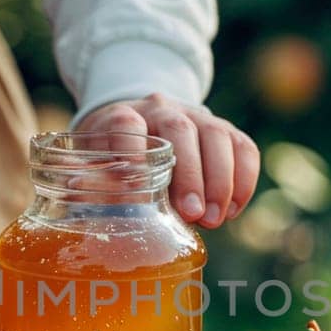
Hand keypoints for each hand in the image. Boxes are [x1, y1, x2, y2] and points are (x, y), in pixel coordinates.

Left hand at [75, 94, 258, 228]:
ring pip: (217, 135)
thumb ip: (92, 182)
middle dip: (189, 175)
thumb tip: (86, 200)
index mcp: (122, 116)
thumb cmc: (112, 156)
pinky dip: (243, 179)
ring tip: (215, 220)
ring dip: (220, 181)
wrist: (141, 126)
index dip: (131, 150)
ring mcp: (196, 116)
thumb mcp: (93, 164)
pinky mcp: (223, 130)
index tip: (136, 186)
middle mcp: (161, 110)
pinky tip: (233, 210)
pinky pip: (243, 147)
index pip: (125, 124)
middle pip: (179, 130)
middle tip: (192, 215)